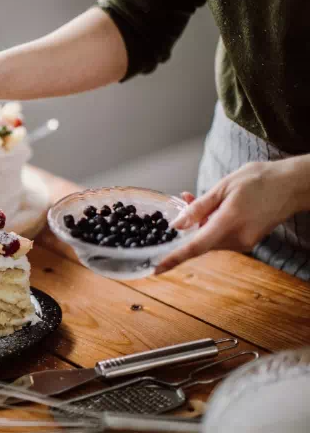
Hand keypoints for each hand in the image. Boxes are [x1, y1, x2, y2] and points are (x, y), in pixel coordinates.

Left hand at [156, 161, 300, 273]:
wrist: (293, 185)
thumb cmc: (260, 180)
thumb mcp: (223, 187)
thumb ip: (198, 208)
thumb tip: (177, 225)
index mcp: (228, 224)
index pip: (195, 247)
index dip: (174, 258)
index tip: (156, 269)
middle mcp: (237, 239)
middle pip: (200, 240)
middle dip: (188, 225)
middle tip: (186, 198)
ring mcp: (244, 242)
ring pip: (210, 238)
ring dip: (200, 223)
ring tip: (201, 197)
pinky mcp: (248, 240)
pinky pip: (222, 236)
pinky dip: (213, 224)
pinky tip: (215, 207)